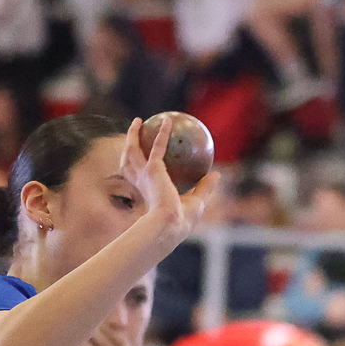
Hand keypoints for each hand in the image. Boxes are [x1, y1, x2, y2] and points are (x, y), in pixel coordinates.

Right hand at [118, 115, 197, 248]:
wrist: (171, 224)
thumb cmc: (182, 220)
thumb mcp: (196, 202)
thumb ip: (204, 187)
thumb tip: (217, 174)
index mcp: (147, 192)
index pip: (137, 179)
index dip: (136, 169)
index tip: (142, 160)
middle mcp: (141, 182)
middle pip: (127, 163)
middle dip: (128, 148)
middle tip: (133, 136)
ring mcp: (144, 175)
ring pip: (132, 150)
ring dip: (132, 134)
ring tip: (138, 121)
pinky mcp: (153, 169)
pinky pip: (158, 146)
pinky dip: (162, 133)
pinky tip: (168, 121)